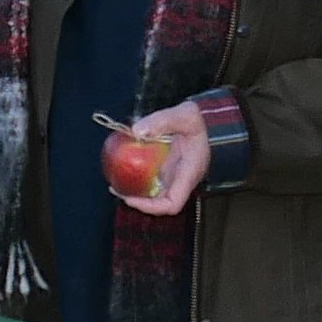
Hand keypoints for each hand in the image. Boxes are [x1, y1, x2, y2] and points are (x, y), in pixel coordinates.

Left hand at [113, 102, 208, 218]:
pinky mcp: (167, 170)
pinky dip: (137, 180)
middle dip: (138, 202)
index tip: (131, 198)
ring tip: (114, 184)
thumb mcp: (185, 114)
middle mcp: (181, 180)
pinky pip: (151, 182)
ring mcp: (174, 177)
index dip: (151, 207)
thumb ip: (161, 121)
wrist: (207, 121)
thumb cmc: (199, 120)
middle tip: (116, 190)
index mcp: (189, 173)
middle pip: (160, 204)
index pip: (173, 204)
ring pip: (154, 195)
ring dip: (135, 193)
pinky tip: (123, 170)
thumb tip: (136, 132)